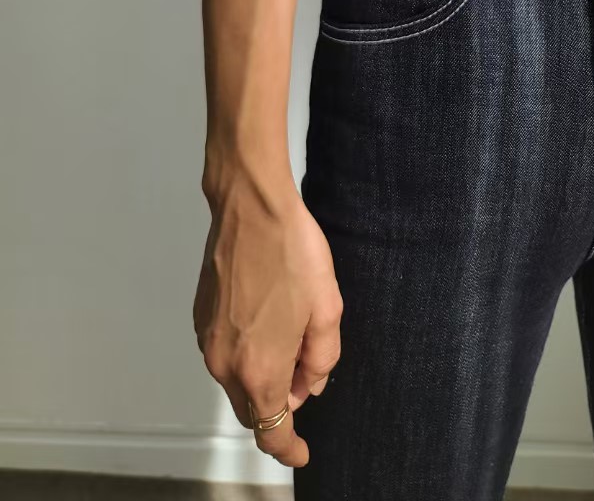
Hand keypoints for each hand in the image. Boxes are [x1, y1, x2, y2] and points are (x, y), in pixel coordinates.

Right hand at [193, 174, 342, 467]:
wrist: (251, 208)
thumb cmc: (292, 252)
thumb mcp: (327, 310)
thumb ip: (321, 358)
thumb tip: (309, 385)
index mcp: (259, 369)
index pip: (272, 429)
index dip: (288, 448)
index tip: (301, 452)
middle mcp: (224, 363)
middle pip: (252, 407)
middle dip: (281, 402)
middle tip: (308, 369)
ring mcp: (207, 341)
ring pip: (237, 380)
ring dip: (264, 372)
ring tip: (293, 330)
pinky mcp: (201, 318)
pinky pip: (226, 353)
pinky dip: (247, 351)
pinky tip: (269, 316)